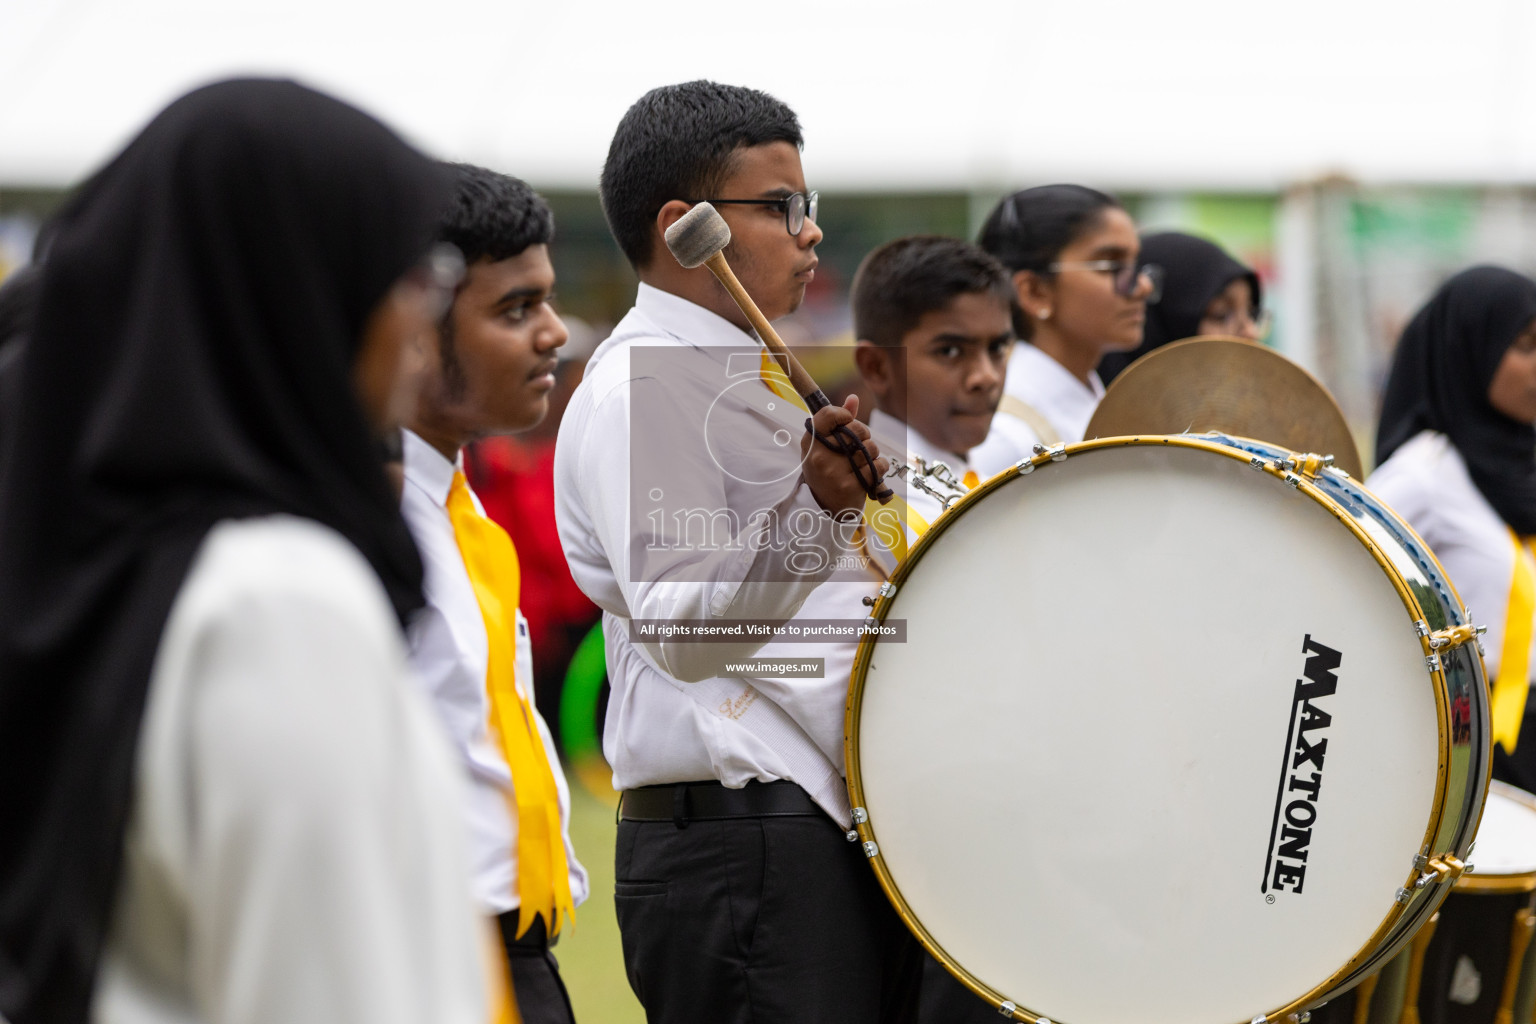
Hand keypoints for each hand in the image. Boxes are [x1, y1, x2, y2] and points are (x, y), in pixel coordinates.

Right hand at [802, 394, 887, 517]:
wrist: (826, 507)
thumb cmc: (827, 470)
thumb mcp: (824, 446)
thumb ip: (838, 422)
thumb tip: (853, 399)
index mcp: (810, 442)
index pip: (827, 414)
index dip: (844, 414)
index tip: (848, 421)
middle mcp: (819, 455)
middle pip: (856, 429)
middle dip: (864, 436)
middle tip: (857, 447)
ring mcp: (834, 472)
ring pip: (870, 448)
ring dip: (873, 453)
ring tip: (863, 462)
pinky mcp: (850, 486)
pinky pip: (877, 465)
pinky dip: (880, 467)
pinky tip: (870, 473)